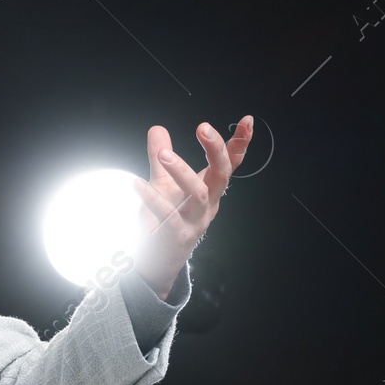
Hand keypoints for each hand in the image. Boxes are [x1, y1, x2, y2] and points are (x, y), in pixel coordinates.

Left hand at [132, 116, 252, 298]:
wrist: (154, 263)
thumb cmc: (162, 223)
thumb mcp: (163, 186)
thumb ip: (162, 159)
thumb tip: (157, 128)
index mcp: (209, 191)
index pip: (229, 164)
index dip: (240, 143)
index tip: (247, 120)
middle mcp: (207, 205)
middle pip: (222, 174)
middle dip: (216, 150)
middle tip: (203, 128)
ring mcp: (194, 221)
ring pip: (198, 193)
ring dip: (182, 172)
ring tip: (163, 155)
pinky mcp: (176, 236)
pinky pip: (168, 216)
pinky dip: (152, 199)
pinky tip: (137, 184)